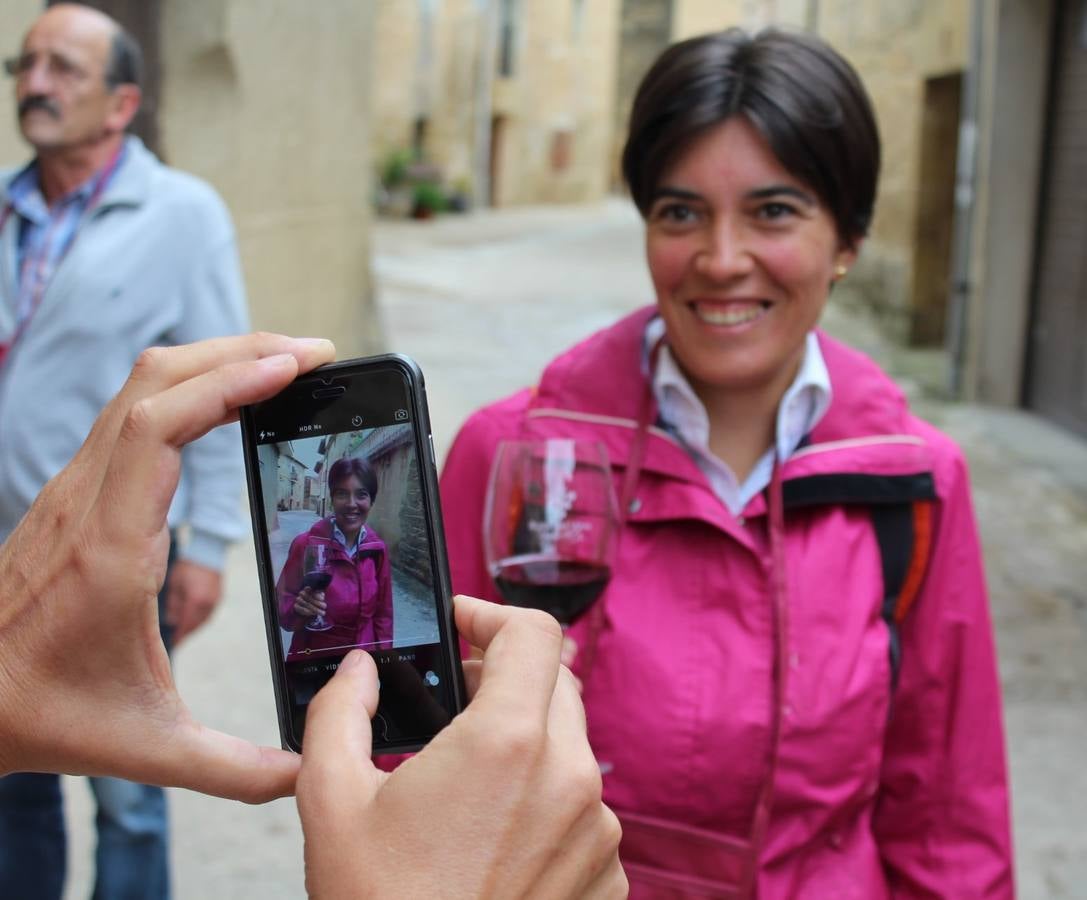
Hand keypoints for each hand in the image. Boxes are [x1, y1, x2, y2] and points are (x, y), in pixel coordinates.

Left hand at [0, 333, 334, 801]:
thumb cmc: (40, 711)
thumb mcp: (144, 746)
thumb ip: (232, 765)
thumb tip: (306, 769)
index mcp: (111, 547)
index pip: (160, 426)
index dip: (229, 382)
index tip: (294, 368)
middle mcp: (89, 501)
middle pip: (157, 382)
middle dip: (240, 352)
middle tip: (313, 354)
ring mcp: (77, 489)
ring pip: (141, 386)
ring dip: (215, 361)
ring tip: (284, 364)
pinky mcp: (78, 492)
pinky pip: (133, 411)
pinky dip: (191, 387)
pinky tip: (228, 400)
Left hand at [165, 559, 222, 644]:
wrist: (207, 553)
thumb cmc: (187, 567)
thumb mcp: (174, 584)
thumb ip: (173, 604)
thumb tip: (170, 621)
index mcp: (195, 601)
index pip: (185, 625)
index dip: (178, 636)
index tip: (171, 644)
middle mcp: (207, 604)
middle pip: (194, 626)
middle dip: (183, 634)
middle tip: (174, 641)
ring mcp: (215, 602)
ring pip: (201, 622)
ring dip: (191, 628)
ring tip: (180, 633)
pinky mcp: (218, 599)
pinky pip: (206, 615)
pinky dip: (197, 621)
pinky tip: (190, 621)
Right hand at [297, 595, 625, 898]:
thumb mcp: (331, 802)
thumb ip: (341, 712)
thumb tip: (361, 671)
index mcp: (507, 743)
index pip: (536, 632)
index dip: (493, 614)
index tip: (463, 625)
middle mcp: (570, 778)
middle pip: (555, 684)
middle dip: (506, 679)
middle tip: (456, 704)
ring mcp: (597, 830)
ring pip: (570, 747)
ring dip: (526, 745)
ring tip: (469, 786)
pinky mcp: (609, 876)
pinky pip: (584, 809)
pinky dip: (546, 803)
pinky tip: (497, 838)